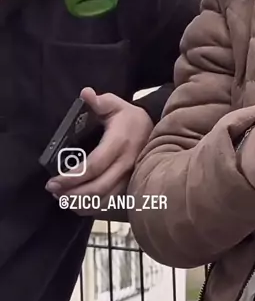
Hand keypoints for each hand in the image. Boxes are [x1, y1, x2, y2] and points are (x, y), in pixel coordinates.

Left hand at [45, 87, 153, 213]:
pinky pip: (110, 203)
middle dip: (72, 193)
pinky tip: (77, 203)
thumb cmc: (130, 118)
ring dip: (81, 203)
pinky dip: (92, 207)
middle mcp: (126, 163)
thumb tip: (85, 93)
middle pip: (98, 187)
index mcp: (119, 143)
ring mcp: (130, 177)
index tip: (54, 180)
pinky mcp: (130, 186)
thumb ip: (100, 101)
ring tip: (61, 198)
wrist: (156, 130)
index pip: (95, 165)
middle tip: (53, 190)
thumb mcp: (116, 105)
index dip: (73, 176)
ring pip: (105, 199)